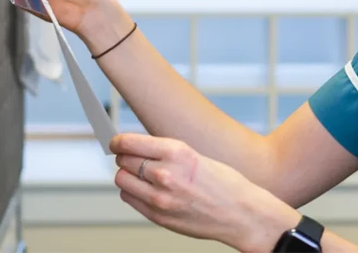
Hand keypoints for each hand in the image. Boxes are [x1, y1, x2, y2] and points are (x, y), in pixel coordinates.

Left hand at [111, 133, 299, 252]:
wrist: (241, 213)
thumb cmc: (225, 183)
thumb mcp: (196, 155)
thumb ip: (166, 152)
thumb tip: (137, 148)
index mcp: (176, 152)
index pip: (129, 143)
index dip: (118, 142)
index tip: (116, 142)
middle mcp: (165, 174)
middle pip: (123, 161)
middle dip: (125, 157)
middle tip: (131, 158)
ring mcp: (160, 197)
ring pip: (121, 180)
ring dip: (126, 175)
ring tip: (139, 175)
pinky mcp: (158, 216)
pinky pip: (130, 198)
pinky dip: (132, 192)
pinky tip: (145, 189)